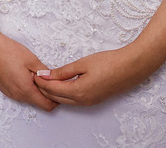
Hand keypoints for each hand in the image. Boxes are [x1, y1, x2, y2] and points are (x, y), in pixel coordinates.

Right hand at [0, 29, 56, 111]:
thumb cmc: (8, 51)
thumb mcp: (31, 59)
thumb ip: (45, 73)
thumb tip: (54, 80)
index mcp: (26, 90)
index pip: (47, 105)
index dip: (56, 98)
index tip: (59, 87)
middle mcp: (17, 95)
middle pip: (39, 103)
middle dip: (47, 94)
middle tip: (50, 79)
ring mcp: (10, 93)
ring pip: (30, 99)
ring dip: (37, 91)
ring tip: (37, 75)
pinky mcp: (5, 89)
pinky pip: (20, 94)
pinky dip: (27, 89)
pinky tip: (26, 75)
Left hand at [33, 46, 154, 106]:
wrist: (132, 67)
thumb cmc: (109, 62)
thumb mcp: (82, 64)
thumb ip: (63, 71)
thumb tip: (47, 75)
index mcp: (78, 91)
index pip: (52, 89)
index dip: (41, 82)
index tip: (34, 74)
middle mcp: (83, 101)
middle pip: (56, 97)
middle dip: (44, 89)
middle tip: (35, 77)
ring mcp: (90, 102)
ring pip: (65, 100)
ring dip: (53, 92)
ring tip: (44, 80)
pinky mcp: (95, 100)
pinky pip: (74, 100)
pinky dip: (63, 94)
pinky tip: (60, 85)